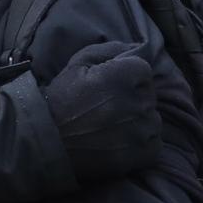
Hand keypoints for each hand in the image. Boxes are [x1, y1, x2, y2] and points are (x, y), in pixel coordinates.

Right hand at [41, 42, 159, 182]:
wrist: (47, 143)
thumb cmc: (61, 99)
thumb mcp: (78, 63)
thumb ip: (109, 49)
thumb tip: (134, 47)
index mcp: (123, 77)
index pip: (143, 70)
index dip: (127, 76)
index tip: (111, 86)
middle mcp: (137, 103)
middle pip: (149, 94)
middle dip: (133, 97)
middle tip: (108, 107)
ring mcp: (142, 131)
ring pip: (152, 119)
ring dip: (138, 120)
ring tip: (114, 125)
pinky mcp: (142, 154)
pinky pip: (155, 143)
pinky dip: (142, 142)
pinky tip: (121, 140)